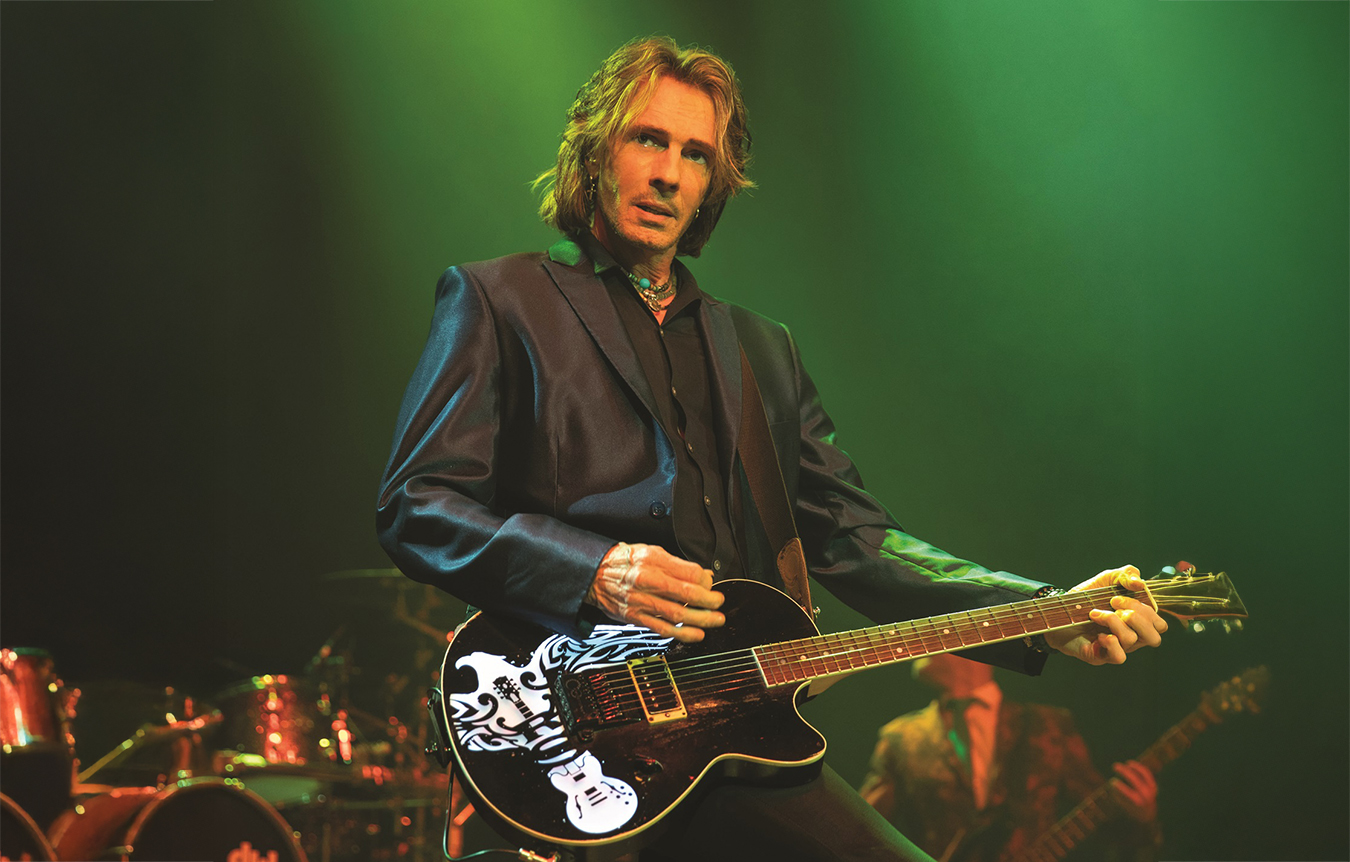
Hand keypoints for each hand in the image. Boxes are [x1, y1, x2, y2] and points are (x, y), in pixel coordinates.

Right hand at [587, 543, 724, 642]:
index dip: (705, 581)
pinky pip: (662, 628)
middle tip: (719, 603)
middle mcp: (647, 581)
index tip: (711, 584)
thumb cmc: (623, 561)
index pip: (689, 572)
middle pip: (686, 594)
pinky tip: (695, 635)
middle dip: (708, 601)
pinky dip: (681, 633)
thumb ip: (678, 565)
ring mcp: (641, 601)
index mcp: (653, 561)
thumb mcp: (651, 552)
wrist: (594, 574)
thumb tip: (702, 575)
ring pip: (677, 614)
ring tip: (715, 620)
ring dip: (701, 619)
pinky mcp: (635, 617)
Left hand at [1044, 566, 1167, 664]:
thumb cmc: (1086, 599)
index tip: (1118, 596)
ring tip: (1094, 613)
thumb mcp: (1106, 579)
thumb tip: (1140, 583)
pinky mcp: (1101, 656)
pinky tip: (1098, 634)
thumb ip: (1126, 575)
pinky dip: (1111, 642)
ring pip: (1132, 640)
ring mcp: (1117, 648)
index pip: (1159, 624)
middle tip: (1112, 604)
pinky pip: (1119, 657)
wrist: (1057, 611)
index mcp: (1137, 622)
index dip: (1144, 609)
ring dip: (1112, 620)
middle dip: (1135, 616)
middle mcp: (1131, 637)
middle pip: (1154, 637)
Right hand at [1109, 760, 1157, 821]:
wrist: (1148, 814)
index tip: (1113, 781)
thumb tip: (1112, 785)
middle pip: (1136, 781)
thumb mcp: (1125, 807)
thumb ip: (1119, 797)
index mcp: (1140, 803)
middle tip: (1115, 766)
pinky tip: (1130, 764)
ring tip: (1124, 764)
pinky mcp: (1153, 785)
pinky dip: (1139, 767)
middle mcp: (1147, 796)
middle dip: (1125, 772)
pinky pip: (1147, 773)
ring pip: (1143, 774)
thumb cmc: (1132, 810)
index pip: (1131, 794)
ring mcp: (1152, 789)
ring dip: (1133, 767)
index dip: (1122, 787)